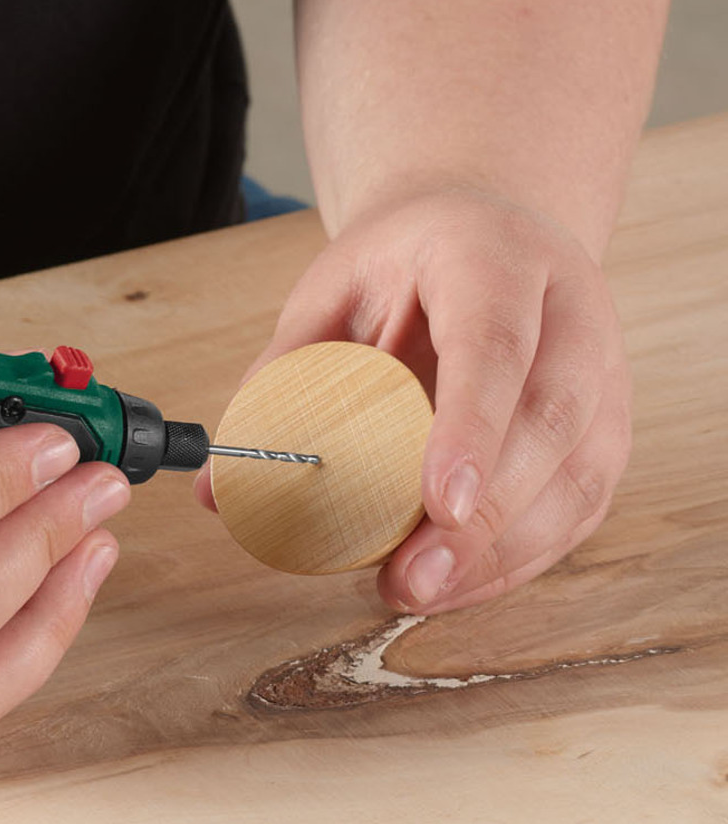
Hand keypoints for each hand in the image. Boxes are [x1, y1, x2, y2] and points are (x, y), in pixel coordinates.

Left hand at [196, 187, 630, 612]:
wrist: (482, 233)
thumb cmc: (401, 265)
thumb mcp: (331, 292)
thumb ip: (279, 379)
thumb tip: (217, 488)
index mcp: (492, 257)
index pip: (495, 342)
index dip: (471, 426)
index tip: (439, 503)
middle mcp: (569, 310)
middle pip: (550, 419)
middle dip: (487, 514)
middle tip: (414, 575)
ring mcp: (603, 368)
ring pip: (580, 472)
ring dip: (504, 550)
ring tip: (423, 590)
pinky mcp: (607, 424)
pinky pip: (580, 503)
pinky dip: (521, 556)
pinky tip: (459, 583)